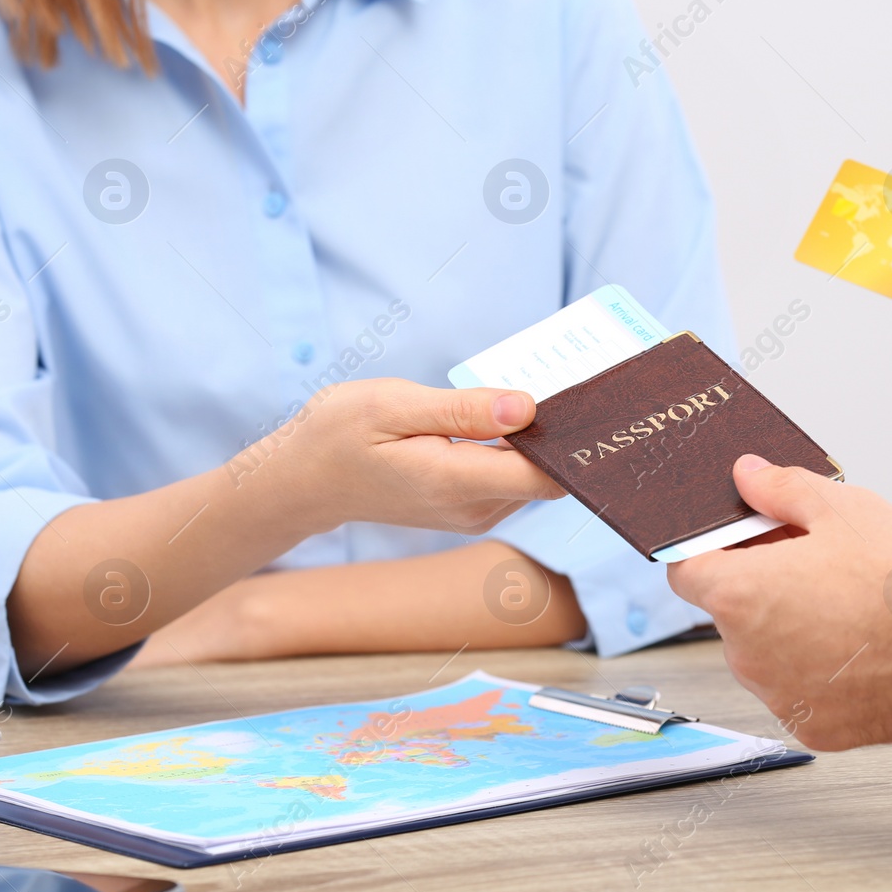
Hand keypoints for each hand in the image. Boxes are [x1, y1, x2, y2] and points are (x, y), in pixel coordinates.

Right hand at [243, 379, 564, 534]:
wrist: (305, 479)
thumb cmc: (340, 433)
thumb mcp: (393, 406)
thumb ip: (464, 410)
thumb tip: (528, 407)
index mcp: (455, 482)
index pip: (545, 477)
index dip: (572, 442)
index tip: (585, 402)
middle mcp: (474, 508)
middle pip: (547, 475)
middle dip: (558, 431)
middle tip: (564, 378)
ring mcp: (475, 513)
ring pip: (534, 477)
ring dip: (537, 438)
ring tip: (530, 392)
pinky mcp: (473, 508)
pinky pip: (514, 478)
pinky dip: (517, 449)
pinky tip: (505, 416)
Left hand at [667, 455, 891, 750]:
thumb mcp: (842, 508)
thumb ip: (780, 489)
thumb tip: (748, 475)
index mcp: (741, 594)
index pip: (686, 570)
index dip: (711, 550)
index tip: (742, 542)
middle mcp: (747, 655)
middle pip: (730, 612)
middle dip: (763, 587)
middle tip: (816, 565)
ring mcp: (779, 697)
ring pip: (766, 655)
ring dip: (790, 632)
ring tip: (849, 607)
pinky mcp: (814, 729)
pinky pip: (800, 692)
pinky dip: (820, 673)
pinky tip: (862, 648)